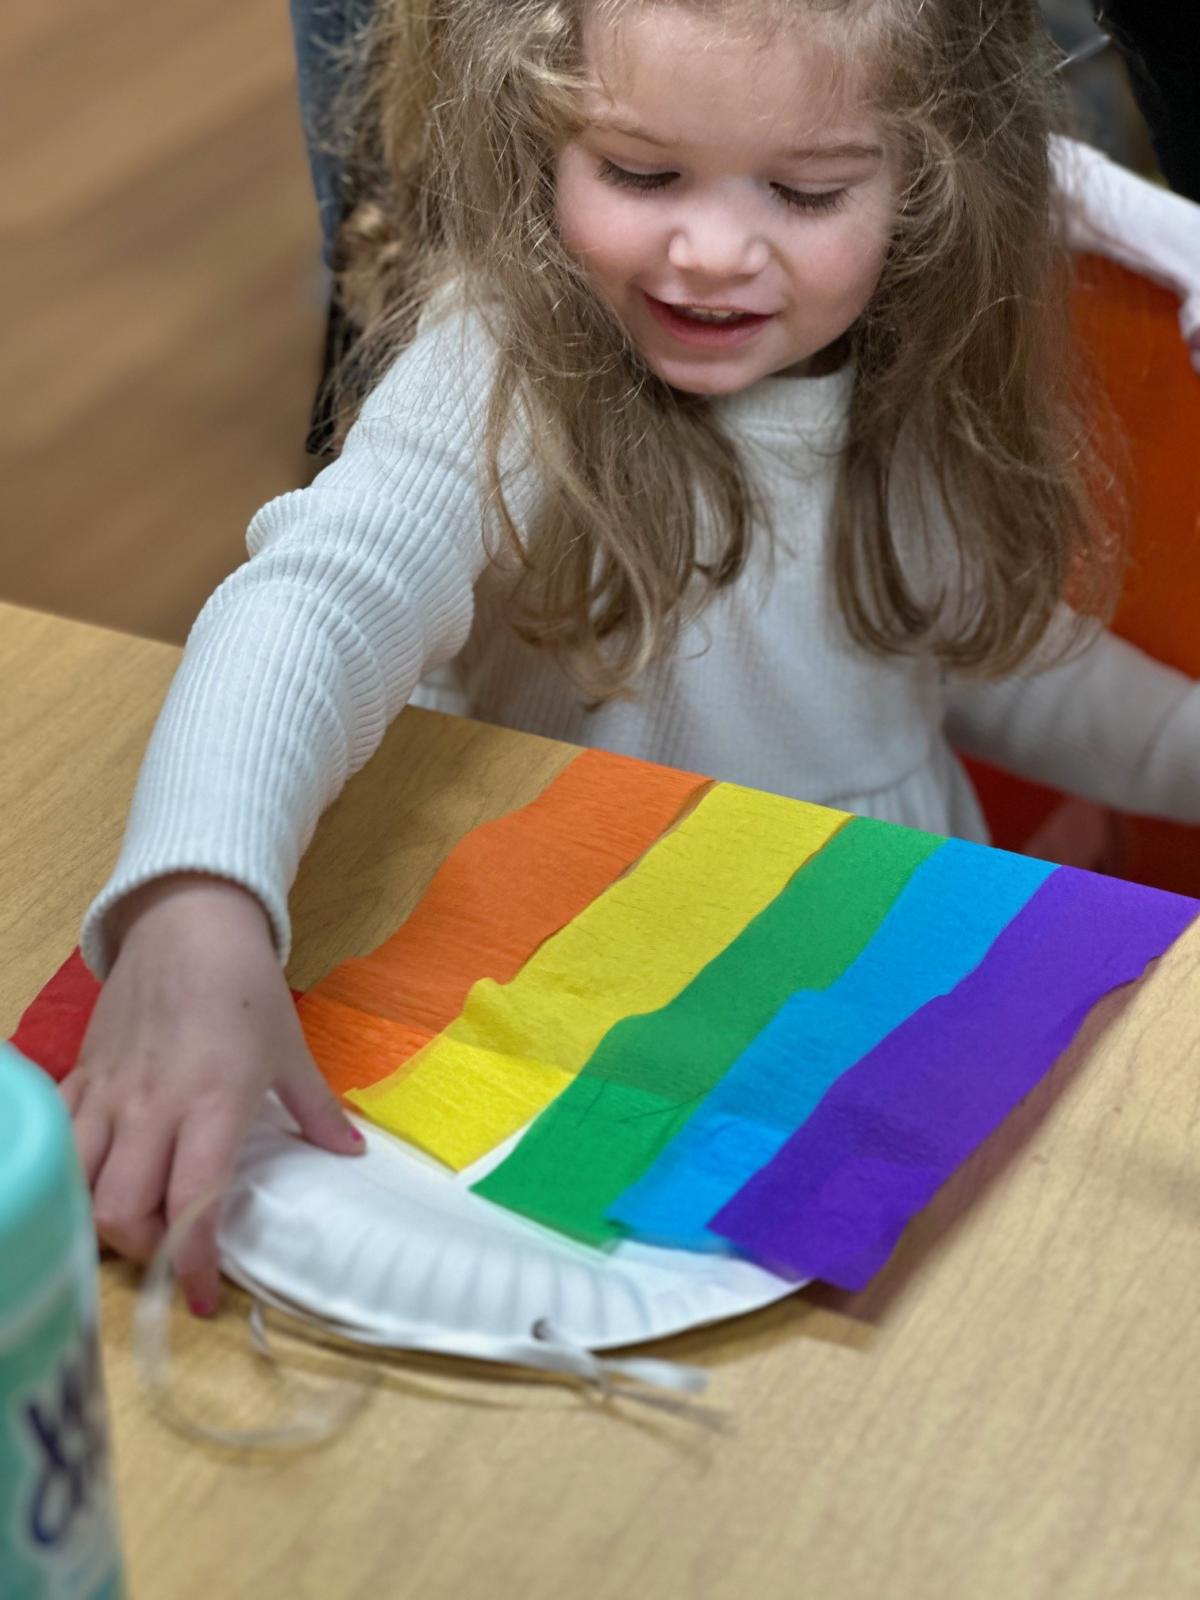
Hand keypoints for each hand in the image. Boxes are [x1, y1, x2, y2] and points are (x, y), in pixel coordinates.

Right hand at [60, 874, 363, 1315]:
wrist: (188, 920)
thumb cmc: (247, 987)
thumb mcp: (291, 1050)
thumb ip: (316, 1110)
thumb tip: (352, 1155)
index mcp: (212, 1103)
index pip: (192, 1203)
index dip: (193, 1265)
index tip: (204, 1301)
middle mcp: (152, 1107)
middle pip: (120, 1211)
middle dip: (143, 1251)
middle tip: (174, 1251)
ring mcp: (108, 1092)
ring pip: (78, 1183)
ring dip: (100, 1218)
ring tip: (134, 1219)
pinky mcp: (81, 1075)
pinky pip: (57, 1137)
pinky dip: (67, 1170)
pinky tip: (91, 1179)